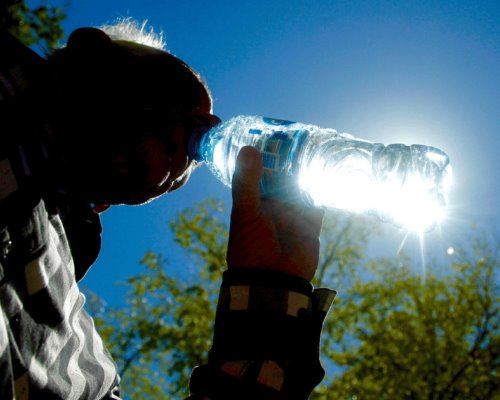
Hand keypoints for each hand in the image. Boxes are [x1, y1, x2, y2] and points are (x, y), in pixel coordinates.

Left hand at [227, 147, 323, 280]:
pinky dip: (325, 189)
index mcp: (254, 199)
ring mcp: (293, 213)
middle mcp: (273, 203)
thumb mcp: (246, 213)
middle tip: (303, 134)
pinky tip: (332, 172)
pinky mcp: (310, 224)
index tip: (276, 132)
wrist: (273, 282)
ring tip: (320, 146)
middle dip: (293, 159)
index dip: (268, 153)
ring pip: (303, 186)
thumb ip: (247, 182)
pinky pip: (319, 202)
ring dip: (310, 171)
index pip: (261, 170)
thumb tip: (248, 148)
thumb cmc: (252, 247)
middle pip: (285, 176)